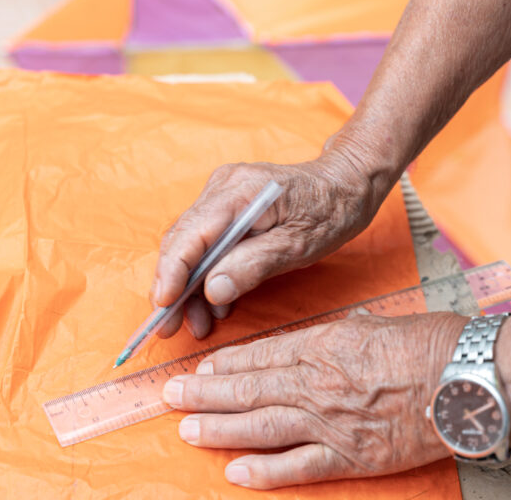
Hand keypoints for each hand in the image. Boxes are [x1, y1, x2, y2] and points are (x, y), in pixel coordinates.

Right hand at [151, 149, 386, 339]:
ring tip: (197, 325)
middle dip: (174, 288)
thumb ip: (255, 265)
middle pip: (182, 241)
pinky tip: (214, 303)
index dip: (171, 272)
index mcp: (240, 191)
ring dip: (189, 287)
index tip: (163, 305)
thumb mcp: (300, 245)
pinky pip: (206, 242)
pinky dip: (206, 274)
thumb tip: (213, 290)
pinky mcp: (227, 206)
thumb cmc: (331, 210)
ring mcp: (222, 194)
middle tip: (170, 328)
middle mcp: (223, 187)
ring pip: (190, 245)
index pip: (190, 234)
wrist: (347, 182)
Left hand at [161, 312, 467, 488]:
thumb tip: (313, 340)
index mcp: (323, 343)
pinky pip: (297, 466)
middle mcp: (316, 382)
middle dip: (204, 393)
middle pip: (248, 389)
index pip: (260, 354)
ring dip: (218, 428)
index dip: (224, 363)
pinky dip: (263, 470)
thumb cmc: (431, 344)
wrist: (471, 379)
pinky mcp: (350, 456)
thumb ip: (336, 335)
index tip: (199, 367)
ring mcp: (330, 422)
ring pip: (260, 425)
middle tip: (170, 396)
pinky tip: (234, 471)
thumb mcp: (374, 323)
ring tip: (186, 429)